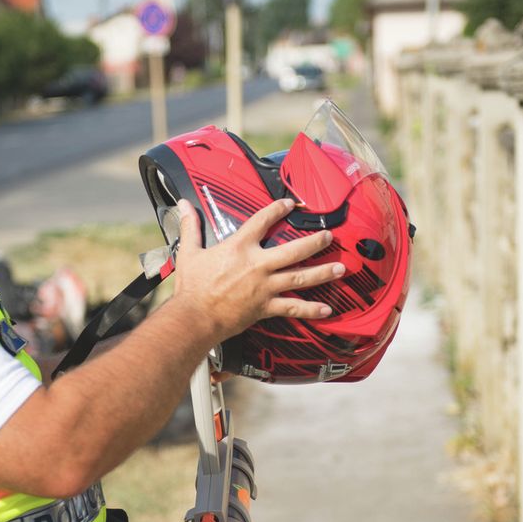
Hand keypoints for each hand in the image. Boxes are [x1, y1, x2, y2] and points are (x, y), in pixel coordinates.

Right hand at [170, 198, 345, 343]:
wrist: (194, 317)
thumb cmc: (191, 287)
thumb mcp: (189, 252)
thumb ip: (190, 227)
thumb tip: (182, 204)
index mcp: (239, 248)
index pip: (261, 221)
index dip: (276, 210)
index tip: (289, 204)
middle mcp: (257, 265)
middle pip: (293, 250)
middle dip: (314, 242)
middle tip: (329, 237)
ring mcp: (264, 287)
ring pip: (300, 278)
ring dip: (322, 273)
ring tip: (340, 268)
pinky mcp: (265, 307)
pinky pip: (292, 308)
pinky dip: (310, 309)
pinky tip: (327, 309)